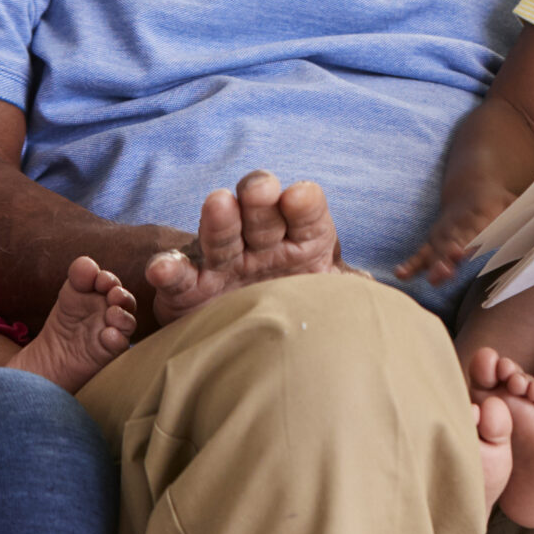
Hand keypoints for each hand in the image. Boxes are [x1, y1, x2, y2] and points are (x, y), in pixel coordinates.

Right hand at [145, 170, 354, 326]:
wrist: (248, 344)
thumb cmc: (297, 308)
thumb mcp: (326, 296)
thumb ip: (344, 286)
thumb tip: (369, 284)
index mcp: (302, 242)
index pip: (307, 214)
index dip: (304, 204)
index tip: (301, 196)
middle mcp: (262, 245)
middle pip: (262, 215)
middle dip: (262, 198)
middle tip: (263, 190)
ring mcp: (224, 264)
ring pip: (222, 235)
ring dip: (220, 219)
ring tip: (219, 204)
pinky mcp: (188, 290)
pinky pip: (179, 277)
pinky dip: (169, 269)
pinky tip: (164, 268)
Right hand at [397, 184, 515, 286]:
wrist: (474, 184)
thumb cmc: (503, 203)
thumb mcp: (519, 204)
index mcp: (485, 213)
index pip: (480, 229)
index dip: (474, 241)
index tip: (470, 251)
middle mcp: (462, 223)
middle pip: (456, 241)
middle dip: (451, 256)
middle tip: (447, 270)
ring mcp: (447, 231)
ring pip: (438, 249)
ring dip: (435, 264)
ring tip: (433, 279)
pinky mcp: (435, 239)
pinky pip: (422, 252)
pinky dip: (412, 263)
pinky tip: (401, 274)